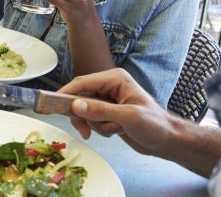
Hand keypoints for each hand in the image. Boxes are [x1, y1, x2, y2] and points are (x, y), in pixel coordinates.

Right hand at [58, 68, 173, 154]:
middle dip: (84, 115)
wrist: (168, 141)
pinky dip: (99, 128)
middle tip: (85, 130)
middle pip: (80, 97)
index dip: (67, 93)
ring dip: (96, 124)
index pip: (83, 82)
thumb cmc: (155, 125)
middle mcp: (109, 87)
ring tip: (113, 129)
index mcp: (115, 79)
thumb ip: (101, 110)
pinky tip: (114, 131)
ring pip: (85, 111)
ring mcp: (108, 100)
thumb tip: (75, 106)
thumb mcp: (128, 117)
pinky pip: (92, 119)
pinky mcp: (108, 113)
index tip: (52, 103)